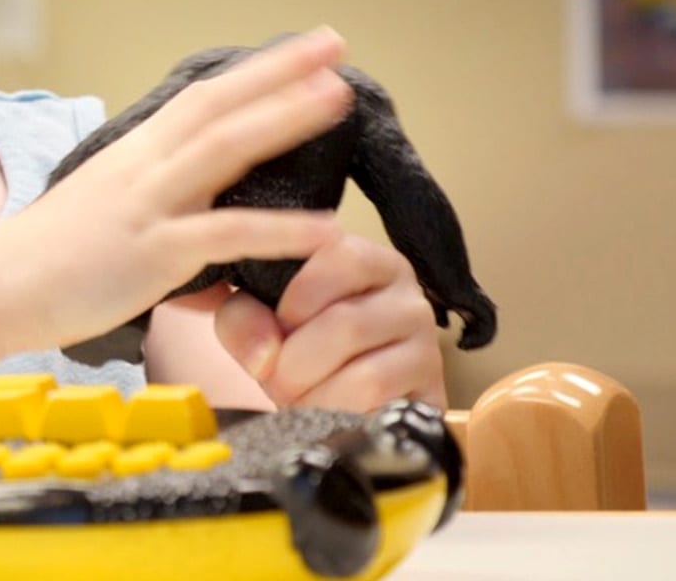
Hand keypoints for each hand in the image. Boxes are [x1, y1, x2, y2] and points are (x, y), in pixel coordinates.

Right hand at [0, 28, 353, 351]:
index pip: (202, 99)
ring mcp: (147, 206)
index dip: (253, 72)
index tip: (300, 50)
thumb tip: (190, 205)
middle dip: (279, 71)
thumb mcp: (105, 210)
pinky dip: (276, 230)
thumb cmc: (46, 258)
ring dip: (284, 119)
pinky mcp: (151, 253)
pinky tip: (324, 230)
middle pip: (219, 106)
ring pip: (224, 148)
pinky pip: (223, 235)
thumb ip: (151, 199)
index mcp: (134, 156)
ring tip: (337, 97)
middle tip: (333, 42)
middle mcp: (143, 168)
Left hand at [213, 237, 446, 409]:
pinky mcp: (433, 396)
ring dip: (316, 397)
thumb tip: (265, 355)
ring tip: (299, 399)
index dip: (301, 295)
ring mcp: (428, 348)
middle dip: (296, 363)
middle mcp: (409, 298)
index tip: (279, 323)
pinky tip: (326, 415)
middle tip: (276, 379)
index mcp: (369, 262)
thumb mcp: (255, 318)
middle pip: (349, 324)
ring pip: (368, 376)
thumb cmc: (293, 346)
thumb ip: (242, 318)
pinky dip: (341, 417)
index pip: (344, 256)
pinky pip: (385, 410)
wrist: (324, 397)